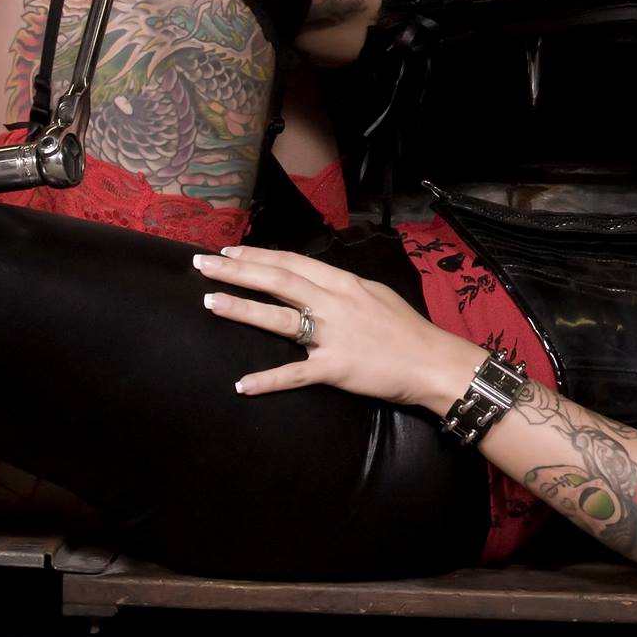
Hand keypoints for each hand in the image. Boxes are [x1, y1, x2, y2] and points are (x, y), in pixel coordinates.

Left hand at [195, 246, 482, 409]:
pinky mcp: (335, 368)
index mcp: (344, 284)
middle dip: (237, 271)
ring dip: (241, 309)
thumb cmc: (408, 331)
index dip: (258, 256)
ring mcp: (333, 335)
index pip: (293, 263)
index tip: (229, 251)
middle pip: (278, 281)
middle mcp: (334, 303)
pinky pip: (295, 374)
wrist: (434, 362)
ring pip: (279, 318)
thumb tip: (317, 284)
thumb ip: (344, 290)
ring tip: (209, 302)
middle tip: (202, 264)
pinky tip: (242, 385)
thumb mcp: (376, 296)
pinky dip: (267, 380)